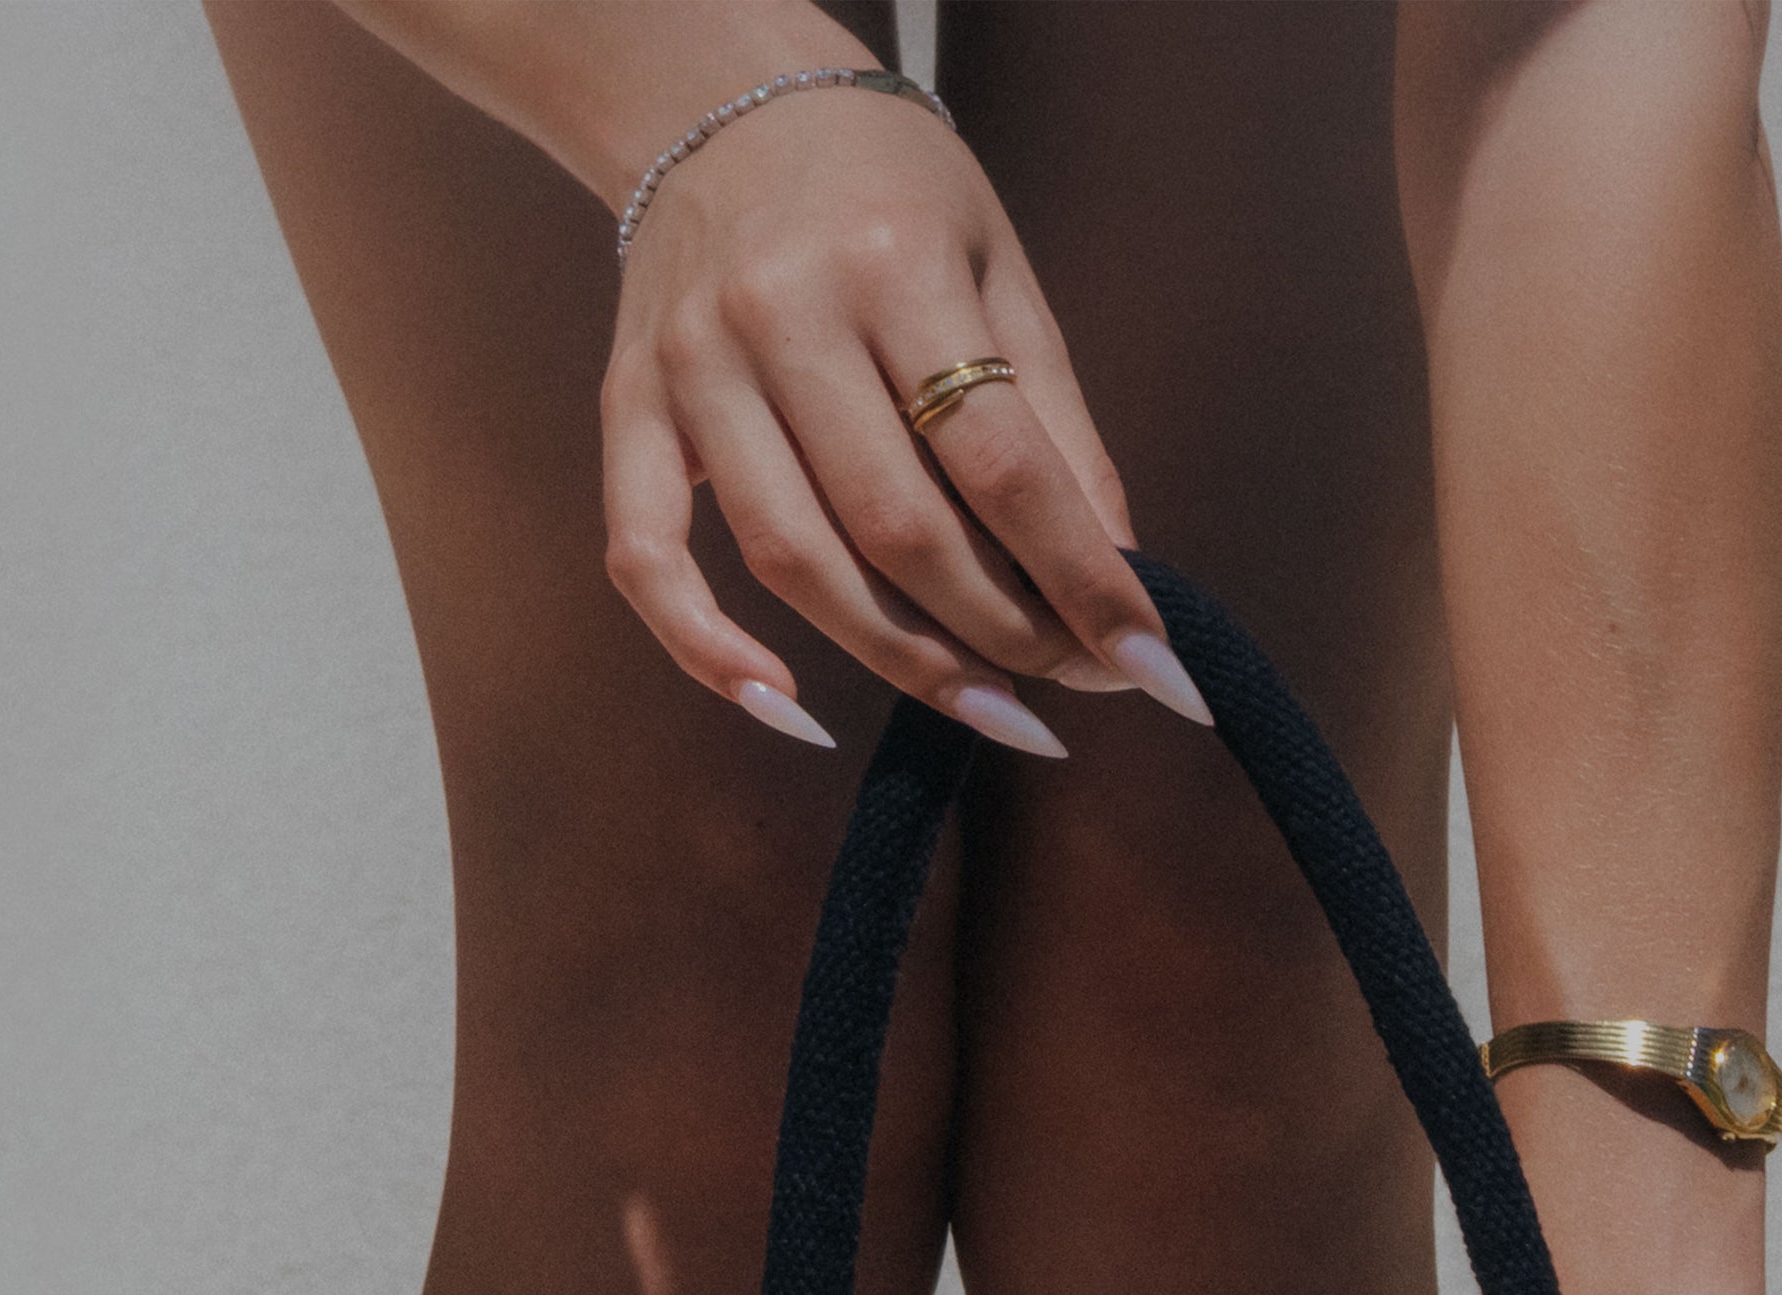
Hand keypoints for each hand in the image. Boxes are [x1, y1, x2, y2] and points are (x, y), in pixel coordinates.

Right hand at [598, 72, 1203, 747]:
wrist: (716, 99)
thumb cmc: (886, 195)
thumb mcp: (1001, 273)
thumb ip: (1057, 425)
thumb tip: (1119, 580)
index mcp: (891, 265)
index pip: (1004, 464)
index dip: (1086, 582)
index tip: (1152, 666)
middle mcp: (780, 314)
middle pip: (901, 530)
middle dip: (1007, 632)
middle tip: (1076, 682)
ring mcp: (692, 366)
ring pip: (797, 561)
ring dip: (905, 661)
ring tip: (995, 709)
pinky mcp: (629, 406)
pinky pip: (646, 555)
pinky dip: (705, 649)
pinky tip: (786, 706)